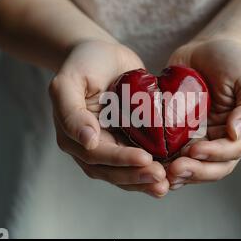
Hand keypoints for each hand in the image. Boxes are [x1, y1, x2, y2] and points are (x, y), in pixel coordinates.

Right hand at [49, 40, 168, 196]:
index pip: (97, 154)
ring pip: (125, 173)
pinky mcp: (127, 142)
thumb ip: (72, 112)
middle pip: (111, 171)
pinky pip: (138, 163)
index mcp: (73, 136)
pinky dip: (151, 171)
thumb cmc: (84, 63)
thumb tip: (87, 141)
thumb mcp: (69, 81)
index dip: (121, 159)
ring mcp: (110, 147)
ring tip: (166, 185)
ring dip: (144, 181)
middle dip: (136, 176)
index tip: (145, 159)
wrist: (103, 55)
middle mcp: (90, 147)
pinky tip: (170, 177)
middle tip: (161, 177)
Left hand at [166, 39, 240, 188]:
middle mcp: (222, 142)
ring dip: (179, 174)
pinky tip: (153, 165)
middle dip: (195, 171)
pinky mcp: (179, 136)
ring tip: (163, 173)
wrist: (206, 50)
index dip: (214, 155)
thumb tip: (236, 134)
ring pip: (193, 167)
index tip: (194, 150)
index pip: (231, 153)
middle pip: (212, 168)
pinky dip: (165, 164)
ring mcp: (200, 141)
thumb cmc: (233, 62)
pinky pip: (173, 155)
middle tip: (175, 169)